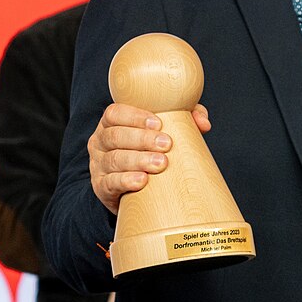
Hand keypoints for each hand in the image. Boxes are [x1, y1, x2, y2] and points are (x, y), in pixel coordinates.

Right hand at [87, 103, 210, 213]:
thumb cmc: (150, 150)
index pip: (114, 113)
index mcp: (112, 123)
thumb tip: (203, 123)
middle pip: (115, 136)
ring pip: (113, 159)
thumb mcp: (164, 131)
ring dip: (138, 160)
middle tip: (166, 144)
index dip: (134, 116)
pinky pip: (109, 183)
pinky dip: (126, 181)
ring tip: (160, 164)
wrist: (133, 188)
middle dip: (142, 139)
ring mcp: (98, 165)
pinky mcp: (101, 187)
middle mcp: (100, 141)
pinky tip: (142, 181)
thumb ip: (184, 119)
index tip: (158, 123)